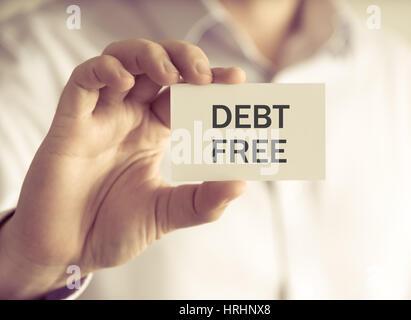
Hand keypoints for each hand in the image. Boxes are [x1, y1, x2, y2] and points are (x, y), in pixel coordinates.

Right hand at [0, 39, 245, 298]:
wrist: (68, 252)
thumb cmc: (114, 229)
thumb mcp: (167, 214)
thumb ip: (204, 201)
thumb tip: (241, 182)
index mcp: (153, 132)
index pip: (184, 92)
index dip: (210, 80)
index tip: (237, 78)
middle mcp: (128, 117)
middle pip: (155, 65)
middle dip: (183, 58)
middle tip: (204, 74)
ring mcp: (99, 116)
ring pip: (121, 59)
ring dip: (148, 55)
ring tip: (171, 74)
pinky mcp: (70, 123)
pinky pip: (83, 81)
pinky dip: (105, 71)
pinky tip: (125, 84)